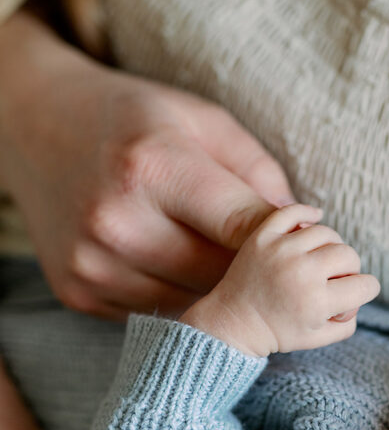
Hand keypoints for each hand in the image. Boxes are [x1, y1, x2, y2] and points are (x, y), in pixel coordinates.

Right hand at [0, 14, 293, 318]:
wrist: (40, 128)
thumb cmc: (137, 118)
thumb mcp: (204, 121)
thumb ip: (259, 173)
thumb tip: (303, 227)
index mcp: (154, 167)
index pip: (244, 228)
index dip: (286, 238)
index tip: (308, 237)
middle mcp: (116, 221)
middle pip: (222, 274)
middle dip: (257, 267)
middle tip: (276, 257)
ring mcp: (92, 263)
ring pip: (193, 301)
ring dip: (220, 288)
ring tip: (227, 259)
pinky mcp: (78, 292)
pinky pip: (157, 311)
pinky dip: (179, 295)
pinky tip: (177, 264)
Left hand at [180, 204, 380, 355]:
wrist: (235, 323)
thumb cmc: (280, 332)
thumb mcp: (320, 338)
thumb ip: (349, 319)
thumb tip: (358, 288)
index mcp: (317, 303)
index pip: (366, 285)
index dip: (365, 290)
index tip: (353, 294)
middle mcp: (301, 273)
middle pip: (349, 256)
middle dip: (349, 270)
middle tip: (334, 279)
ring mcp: (281, 251)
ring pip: (327, 233)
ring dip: (330, 246)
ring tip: (320, 259)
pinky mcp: (263, 237)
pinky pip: (292, 211)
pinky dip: (307, 212)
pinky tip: (315, 219)